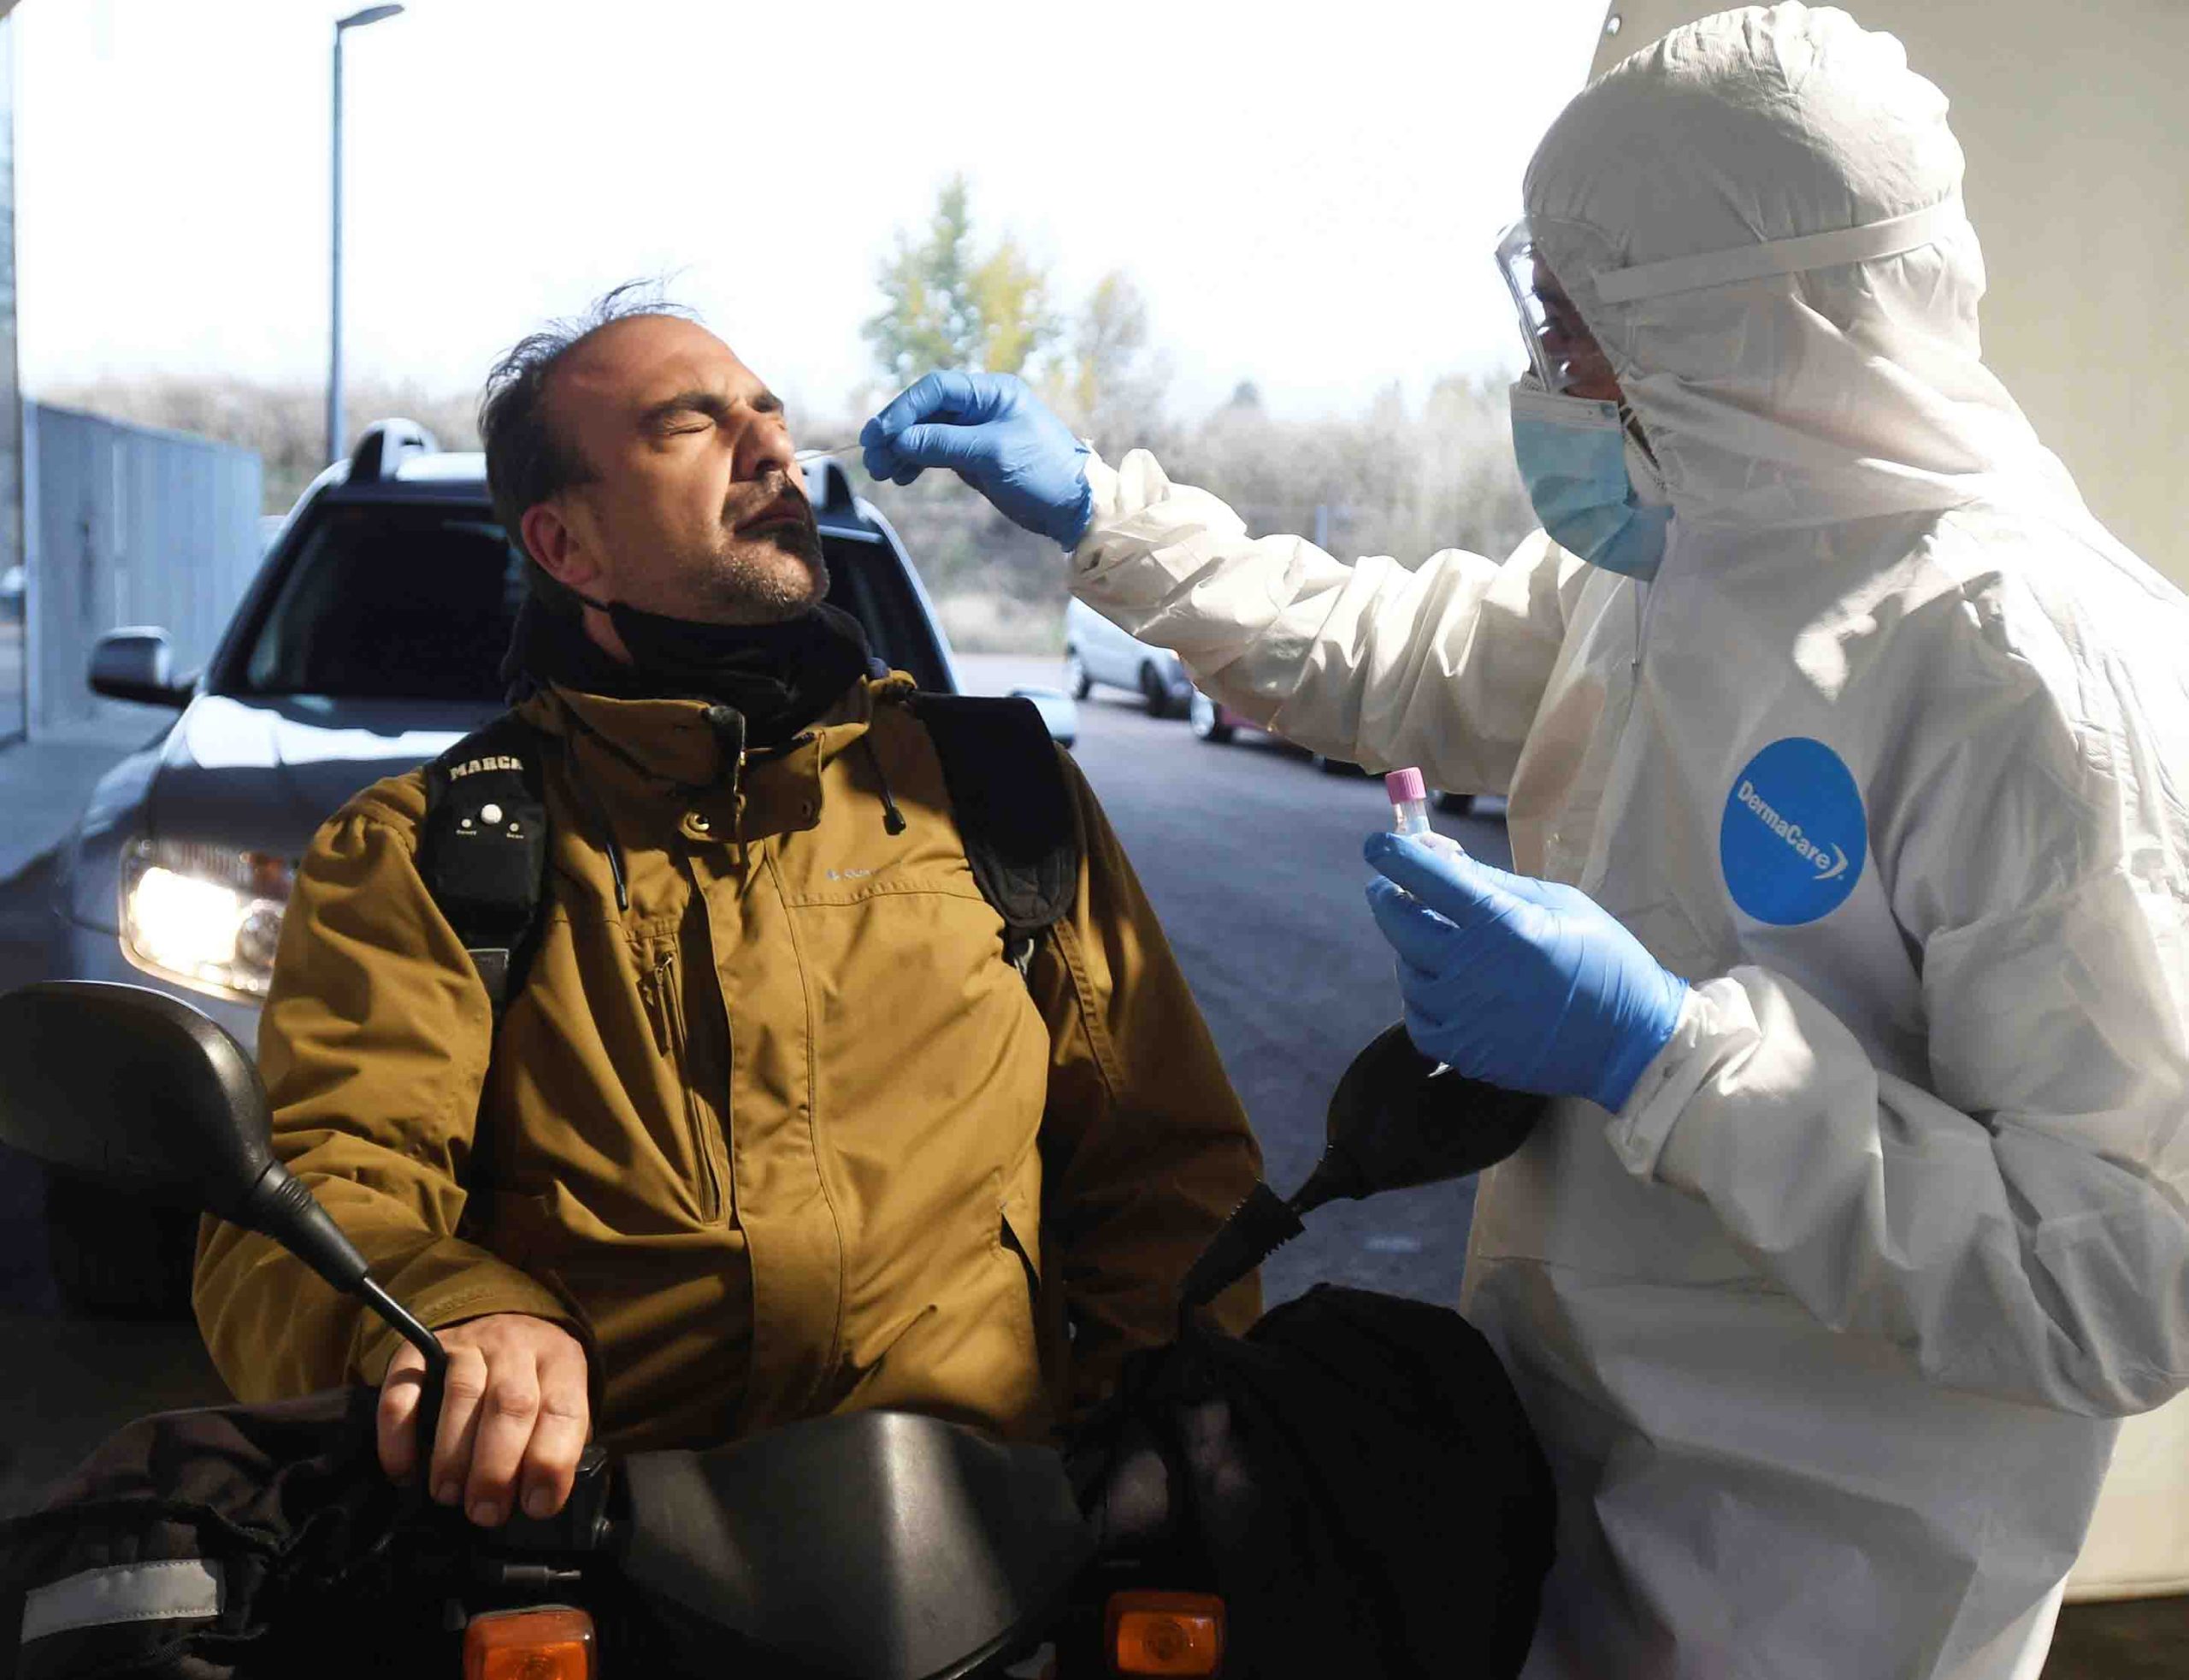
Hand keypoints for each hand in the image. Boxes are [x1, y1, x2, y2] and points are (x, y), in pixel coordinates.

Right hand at [377, 1312, 589, 1526]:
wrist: (502, 1326)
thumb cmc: (535, 1386)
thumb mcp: (559, 1406)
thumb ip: (555, 1446)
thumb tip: (537, 1500)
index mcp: (561, 1361)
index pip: (563, 1410)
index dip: (549, 1462)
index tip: (536, 1506)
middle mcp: (517, 1345)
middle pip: (511, 1403)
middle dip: (497, 1468)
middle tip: (484, 1511)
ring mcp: (469, 1343)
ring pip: (461, 1394)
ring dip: (452, 1455)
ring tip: (449, 1495)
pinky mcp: (422, 1349)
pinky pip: (404, 1387)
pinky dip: (399, 1434)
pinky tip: (405, 1470)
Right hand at [860, 371, 1093, 547]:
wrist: (1074, 507)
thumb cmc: (1043, 471)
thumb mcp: (992, 454)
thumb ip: (944, 443)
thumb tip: (899, 440)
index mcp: (992, 392)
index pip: (936, 390)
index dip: (904, 410)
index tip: (882, 435)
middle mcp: (981, 407)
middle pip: (926, 411)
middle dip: (897, 431)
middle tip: (871, 455)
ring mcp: (976, 432)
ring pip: (926, 433)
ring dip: (901, 449)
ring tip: (881, 471)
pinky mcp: (974, 457)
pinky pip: (935, 453)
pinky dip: (916, 462)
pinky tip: (901, 476)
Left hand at [1362, 832, 1686, 1111]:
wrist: (1629, 1041)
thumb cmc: (1603, 962)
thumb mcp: (1559, 904)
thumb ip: (1496, 883)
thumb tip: (1443, 858)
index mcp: (1500, 923)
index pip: (1426, 878)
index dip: (1394, 855)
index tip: (1378, 845)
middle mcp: (1470, 967)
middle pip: (1399, 922)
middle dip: (1388, 896)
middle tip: (1391, 888)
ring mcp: (1462, 1013)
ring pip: (1406, 970)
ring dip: (1411, 951)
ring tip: (1436, 943)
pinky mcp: (1462, 1051)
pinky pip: (1417, 1018)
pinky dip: (1420, 998)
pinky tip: (1441, 988)